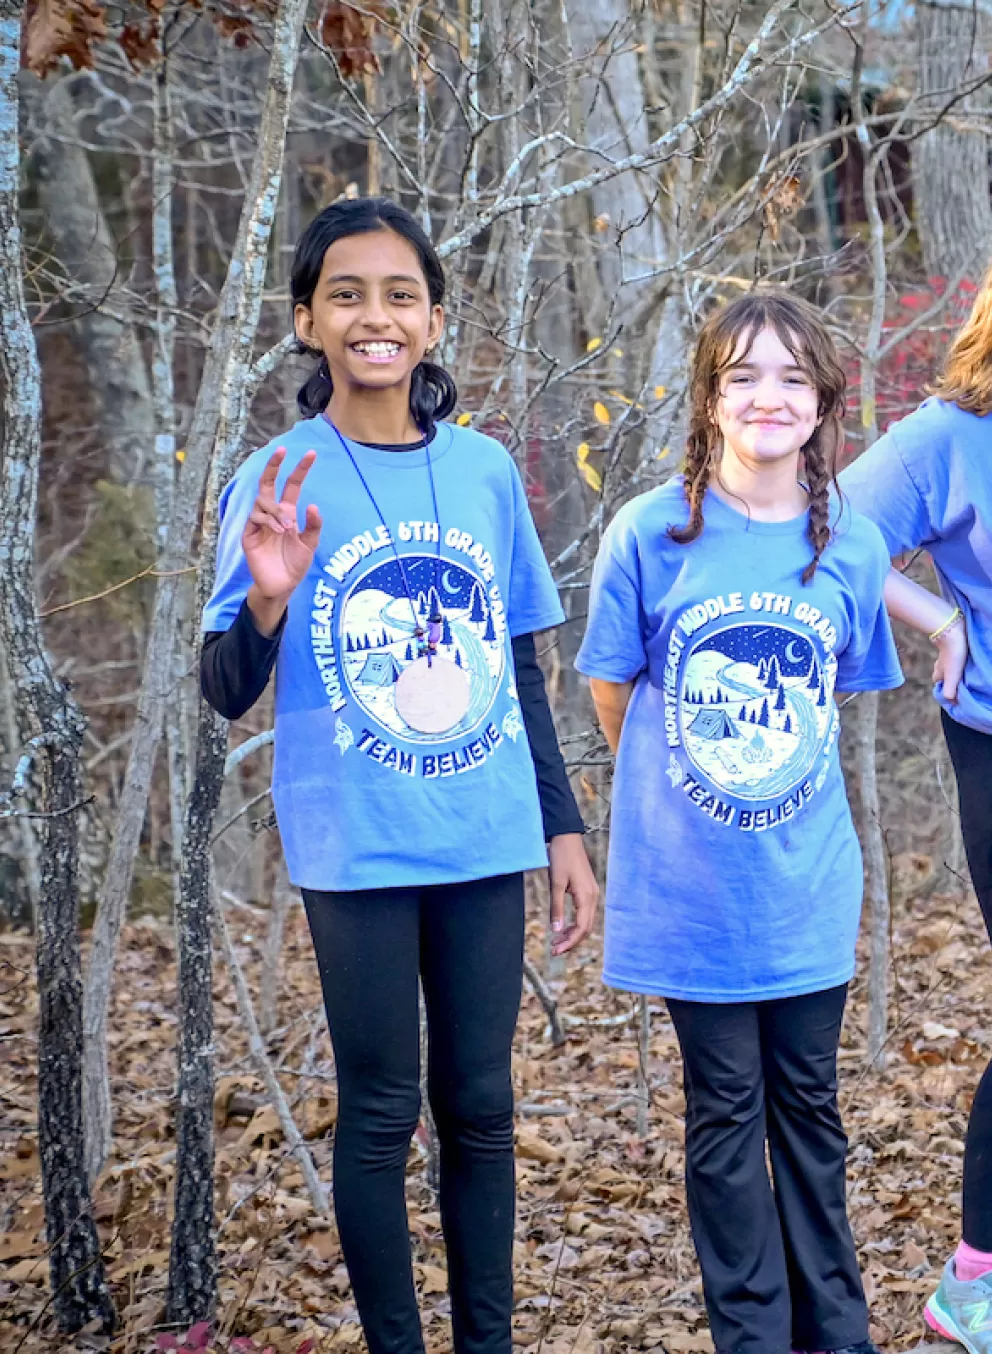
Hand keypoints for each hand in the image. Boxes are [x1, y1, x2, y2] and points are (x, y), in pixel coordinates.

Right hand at [243, 447, 322, 613]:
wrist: (281, 586)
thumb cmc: (295, 565)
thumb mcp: (310, 545)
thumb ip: (313, 526)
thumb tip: (313, 505)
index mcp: (287, 513)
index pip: (291, 485)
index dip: (300, 469)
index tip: (311, 453)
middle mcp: (272, 514)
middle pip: (268, 482)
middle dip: (273, 465)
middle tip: (282, 450)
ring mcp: (258, 523)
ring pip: (262, 501)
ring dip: (276, 510)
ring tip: (287, 527)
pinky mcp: (248, 534)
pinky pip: (255, 517)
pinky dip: (267, 521)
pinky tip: (277, 531)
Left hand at [547, 833, 599, 955]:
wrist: (567, 837)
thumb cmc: (561, 857)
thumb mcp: (556, 882)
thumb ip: (556, 908)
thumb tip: (556, 931)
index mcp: (586, 897)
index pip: (581, 928)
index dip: (569, 942)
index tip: (555, 951)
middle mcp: (593, 897)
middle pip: (586, 928)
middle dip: (571, 941)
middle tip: (554, 950)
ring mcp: (592, 894)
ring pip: (586, 922)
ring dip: (572, 933)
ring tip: (556, 941)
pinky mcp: (588, 890)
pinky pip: (584, 913)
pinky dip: (574, 923)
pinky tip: (563, 926)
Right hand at [933, 616, 967, 701]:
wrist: (952, 631)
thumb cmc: (953, 654)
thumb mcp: (952, 675)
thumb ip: (949, 689)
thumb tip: (951, 702)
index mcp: (939, 673)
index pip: (939, 684)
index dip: (945, 690)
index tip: (955, 694)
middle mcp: (940, 665)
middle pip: (943, 674)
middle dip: (949, 679)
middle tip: (961, 683)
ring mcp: (945, 655)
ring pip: (948, 665)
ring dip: (954, 669)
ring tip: (965, 672)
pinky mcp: (952, 646)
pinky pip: (954, 655)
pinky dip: (958, 659)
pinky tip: (965, 659)